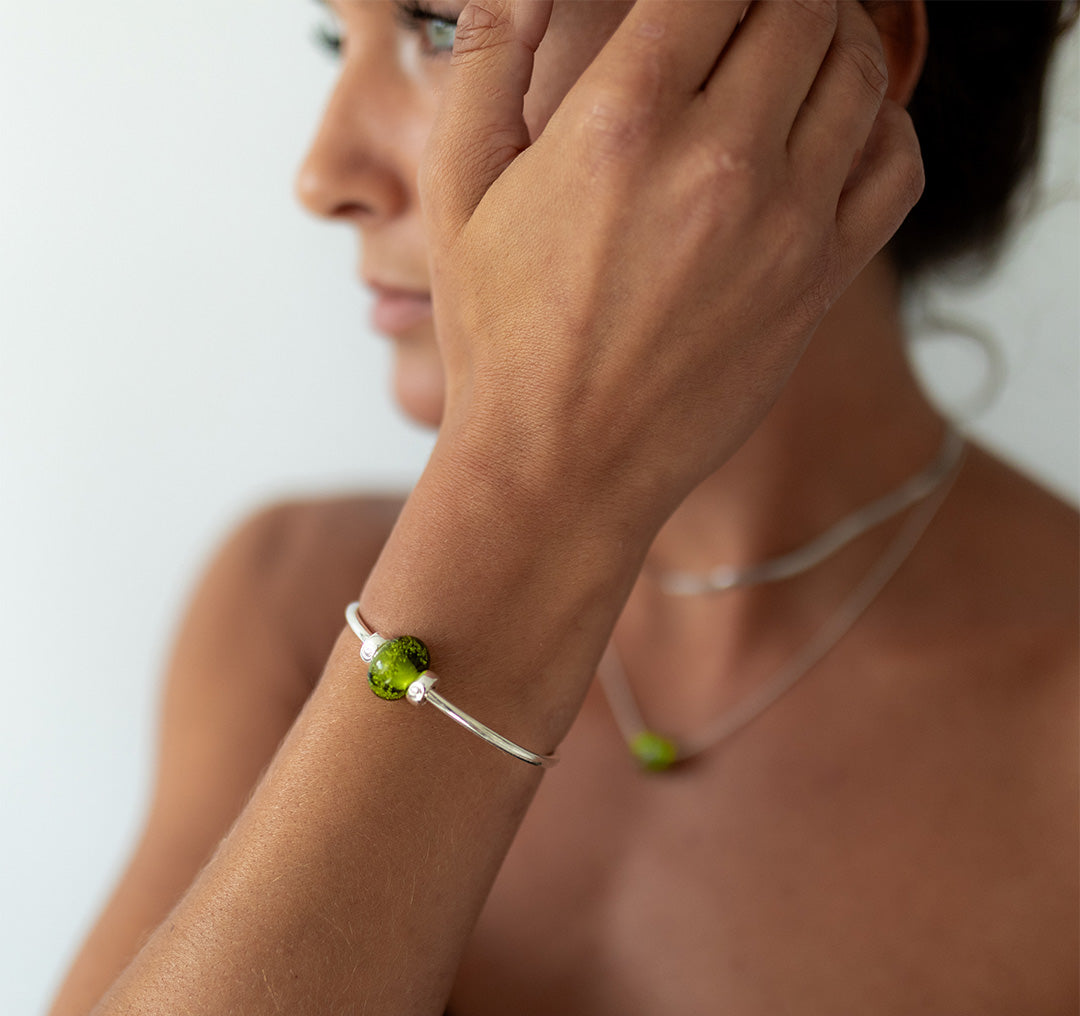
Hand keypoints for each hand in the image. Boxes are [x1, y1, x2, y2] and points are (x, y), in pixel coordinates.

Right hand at [420, 0, 922, 527]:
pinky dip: (881, 124)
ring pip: (858, 72)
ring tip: (785, 60)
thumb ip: (487, 60)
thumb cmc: (501, 340)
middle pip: (801, 7)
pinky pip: (898, 164)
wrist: (561, 468)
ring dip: (829, 43)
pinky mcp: (819, 283)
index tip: (691, 5)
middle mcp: (719, 161)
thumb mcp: (457, 192)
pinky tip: (832, 135)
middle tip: (741, 18)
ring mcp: (785, 225)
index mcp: (623, 122)